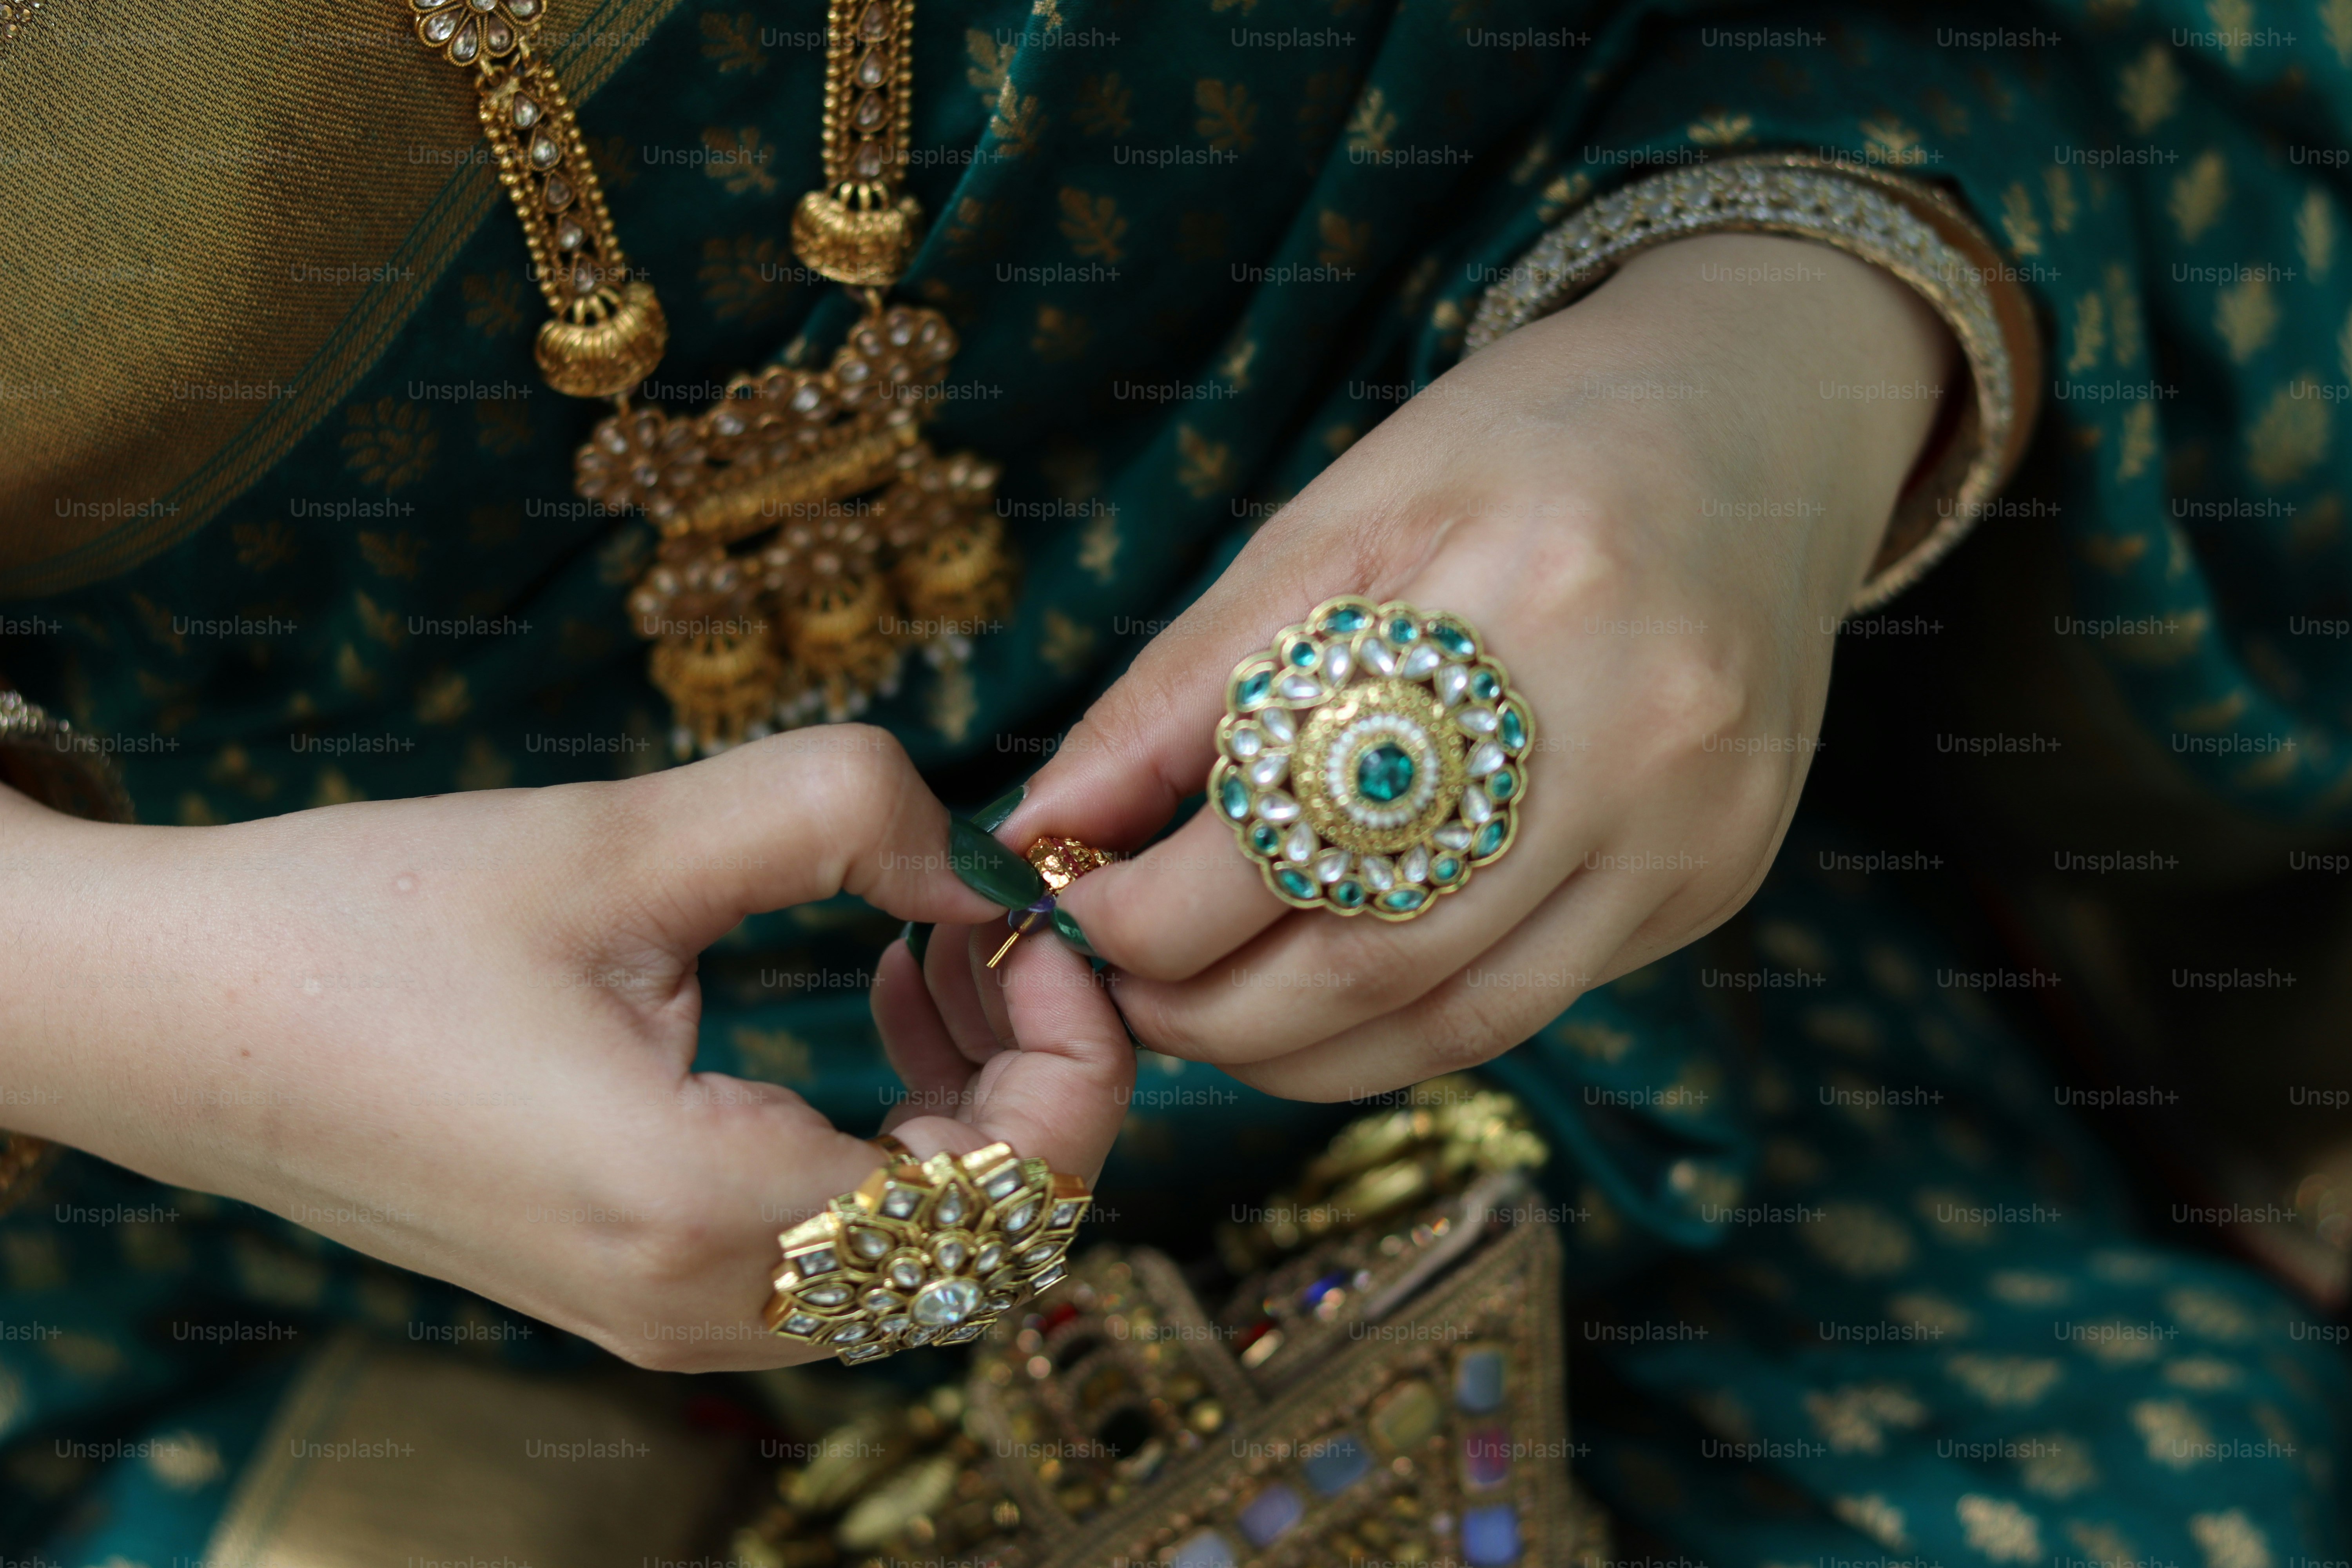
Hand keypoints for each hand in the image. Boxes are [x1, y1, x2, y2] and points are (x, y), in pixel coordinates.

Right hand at [0, 729, 1130, 1369]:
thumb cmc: (369, 926)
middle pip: (985, 1255)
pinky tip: (862, 1008)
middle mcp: (695, 1307)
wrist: (176, 1015)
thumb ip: (836, 813)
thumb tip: (979, 852)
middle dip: (1041, 1093)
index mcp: (703, 1211)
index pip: (1008, 1208)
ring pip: (920, 1264)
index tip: (1044, 935)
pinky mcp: (635, 1284)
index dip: (1080, 1069)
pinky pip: (837, 1254)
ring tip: (925, 954)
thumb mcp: (624, 837)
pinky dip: (895, 1144)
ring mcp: (663, 1317)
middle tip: (999, 940)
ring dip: (971, 1115)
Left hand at [992, 234, 1955, 1098]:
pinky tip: (1323, 1000)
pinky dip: (1400, 1028)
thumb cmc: (1523, 449)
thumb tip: (1042, 824)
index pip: (1286, 824)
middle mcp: (1639, 735)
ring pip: (1454, 1022)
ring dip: (1295, 1051)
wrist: (1754, 431)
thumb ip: (1185, 687)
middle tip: (1115, 995)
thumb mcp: (1337, 517)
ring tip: (1200, 1019)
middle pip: (1371, 954)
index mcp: (1530, 601)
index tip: (1064, 912)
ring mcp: (1693, 829)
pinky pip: (1530, 1006)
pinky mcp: (1716, 881)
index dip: (1147, 906)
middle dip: (1206, 1009)